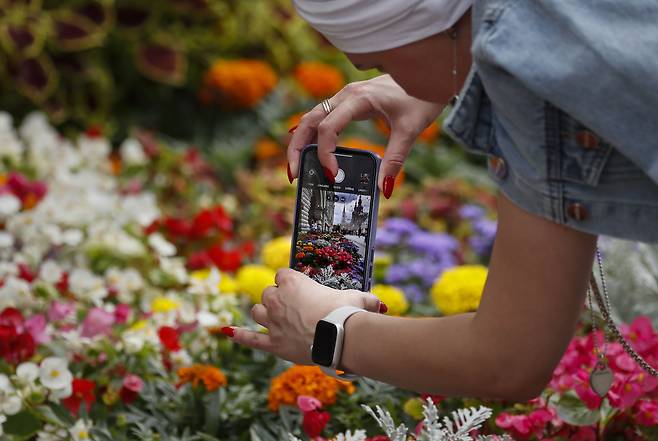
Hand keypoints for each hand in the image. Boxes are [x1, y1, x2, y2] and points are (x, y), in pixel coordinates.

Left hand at [226, 268, 381, 364]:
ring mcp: (273, 322)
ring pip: (257, 311)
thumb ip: (365, 299)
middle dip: (279, 298)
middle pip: (268, 293)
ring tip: (276, 318)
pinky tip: (228, 332)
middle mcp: (278, 300)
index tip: (300, 288)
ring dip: (264, 313)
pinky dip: (241, 335)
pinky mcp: (273, 344)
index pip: (282, 275)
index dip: (290, 282)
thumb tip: (379, 304)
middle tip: (295, 307)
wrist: (340, 338)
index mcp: (294, 283)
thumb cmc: (348, 313)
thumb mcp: (358, 298)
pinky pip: (251, 339)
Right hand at [287, 74, 442, 197]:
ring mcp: (346, 96)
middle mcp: (347, 95)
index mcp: (359, 99)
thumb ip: (395, 159)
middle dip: (297, 148)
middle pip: (309, 120)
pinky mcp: (350, 100)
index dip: (324, 153)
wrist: (430, 71)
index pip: (328, 127)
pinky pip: (324, 117)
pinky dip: (313, 135)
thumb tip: (384, 188)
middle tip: (293, 174)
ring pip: (312, 117)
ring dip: (301, 141)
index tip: (332, 175)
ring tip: (298, 167)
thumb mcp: (410, 130)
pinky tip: (311, 151)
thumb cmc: (422, 96)